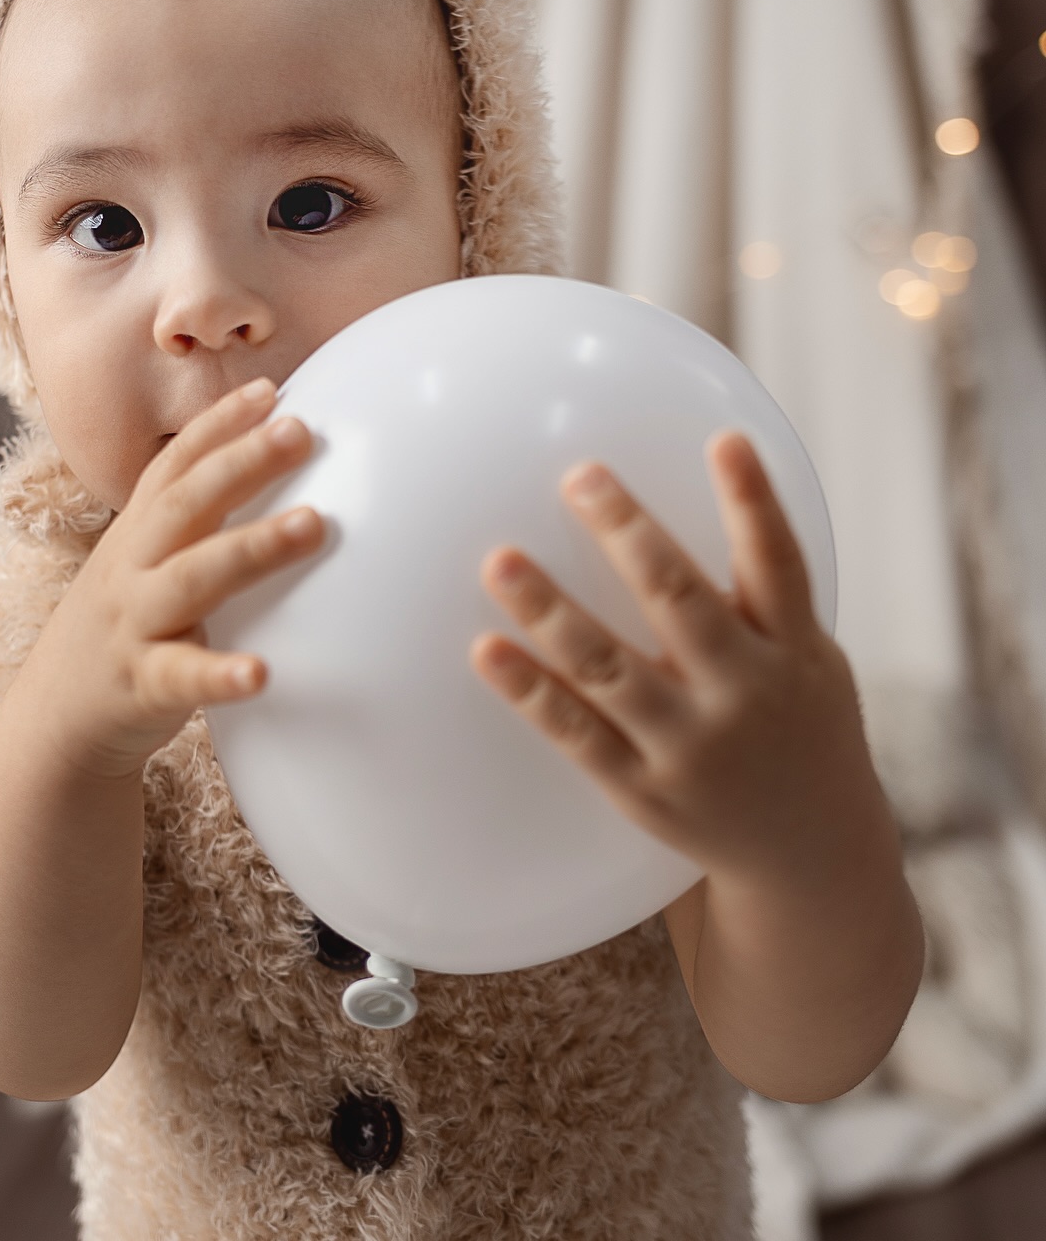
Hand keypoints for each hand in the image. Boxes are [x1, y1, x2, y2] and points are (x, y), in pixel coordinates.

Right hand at [17, 378, 323, 782]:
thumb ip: (196, 520)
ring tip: (313, 524)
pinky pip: (182, 677)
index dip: (218, 425)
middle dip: (242, 462)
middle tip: (299, 430)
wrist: (55, 719)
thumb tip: (269, 466)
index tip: (270, 390)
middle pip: (185, 505)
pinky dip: (220, 674)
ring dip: (253, 547)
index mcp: (137, 533)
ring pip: (192, 578)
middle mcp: (131, 567)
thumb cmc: (126, 625)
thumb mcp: (146, 562)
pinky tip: (262, 673)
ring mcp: (133, 624)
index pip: (175, 465)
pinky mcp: (141, 685)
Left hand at [471, 432, 880, 890]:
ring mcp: (692, 746)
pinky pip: (578, 734)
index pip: (778, 564)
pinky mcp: (644, 790)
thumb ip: (766, 593)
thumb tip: (719, 487)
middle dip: (630, 535)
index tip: (725, 440)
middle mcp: (745, 694)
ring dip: (551, 611)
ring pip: (611, 668)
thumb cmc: (801, 728)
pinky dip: (531, 691)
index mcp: (795, 650)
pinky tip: (488, 651)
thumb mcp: (813, 660)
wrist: (812, 862)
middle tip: (580, 476)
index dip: (755, 502)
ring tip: (499, 561)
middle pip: (681, 602)